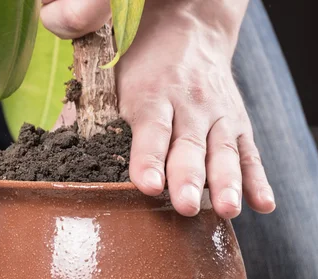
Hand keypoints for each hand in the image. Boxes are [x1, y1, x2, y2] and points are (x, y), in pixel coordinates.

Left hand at [42, 0, 275, 217]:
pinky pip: (250, 152)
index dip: (148, 159)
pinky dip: (257, 178)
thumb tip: (56, 140)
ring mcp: (217, 114)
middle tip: (185, 206)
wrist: (191, 29)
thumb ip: (89, 108)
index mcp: (151, 95)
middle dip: (188, 177)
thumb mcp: (112, 78)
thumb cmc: (142, 64)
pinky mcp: (238, 122)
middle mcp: (188, 105)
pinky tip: (262, 205)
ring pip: (224, 151)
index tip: (146, 186)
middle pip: (189, 145)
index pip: (150, 130)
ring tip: (227, 210)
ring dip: (226, 182)